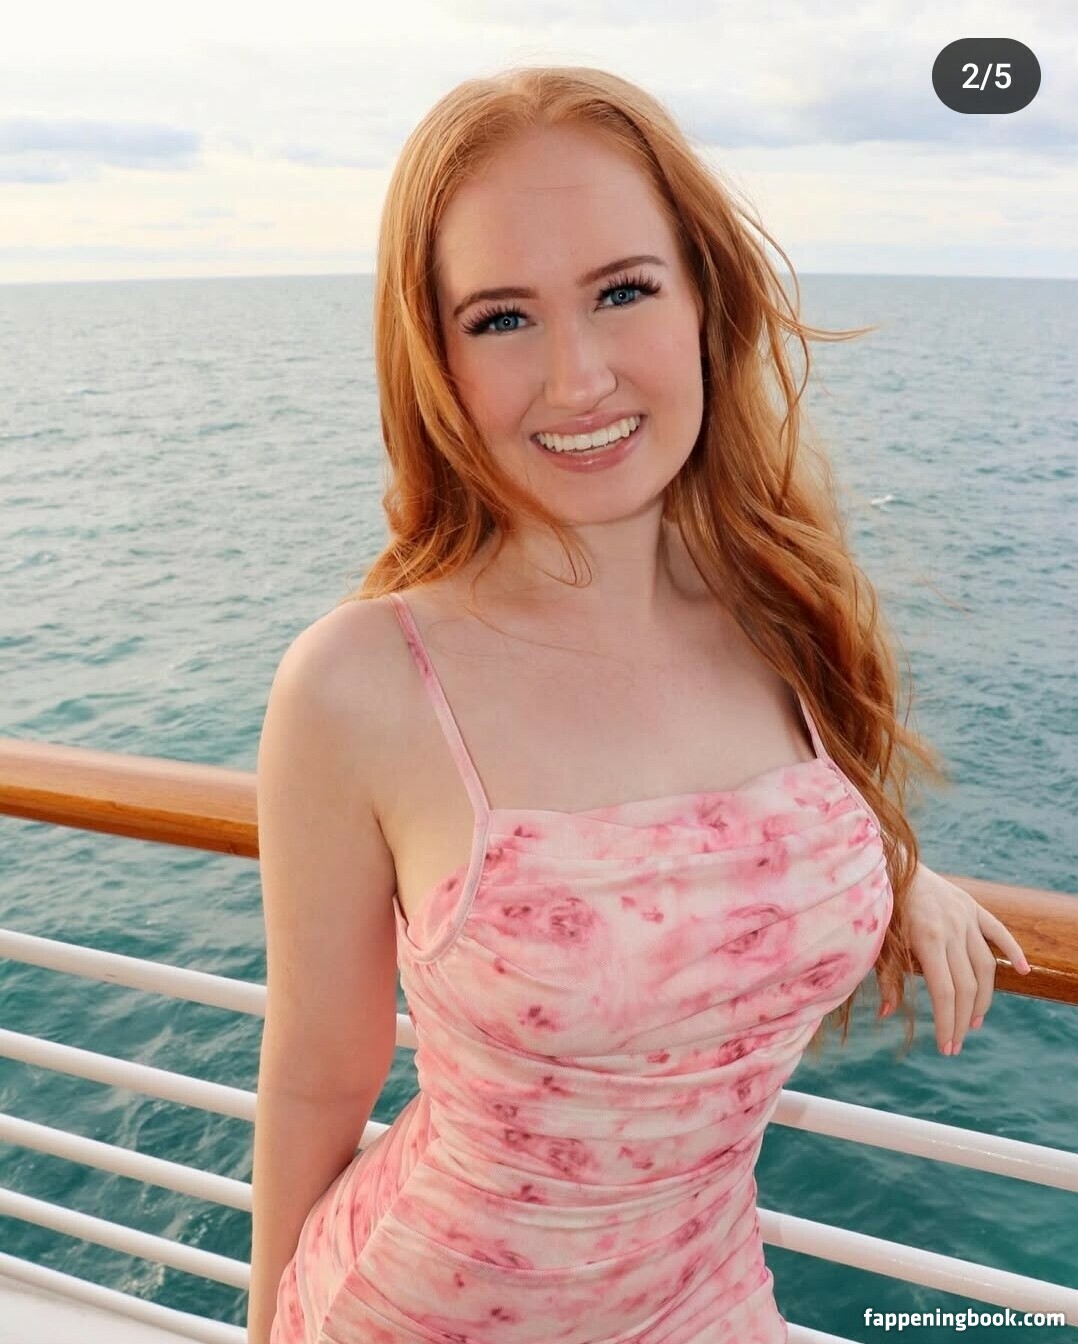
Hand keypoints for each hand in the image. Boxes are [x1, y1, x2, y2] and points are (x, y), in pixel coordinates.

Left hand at [878, 864, 1030, 1054]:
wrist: (889, 862)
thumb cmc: (879, 905)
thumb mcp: (878, 942)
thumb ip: (886, 977)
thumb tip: (885, 1014)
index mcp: (927, 938)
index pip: (944, 992)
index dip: (946, 1022)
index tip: (945, 1047)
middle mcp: (952, 928)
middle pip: (967, 984)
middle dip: (962, 1019)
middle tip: (956, 1043)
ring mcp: (966, 916)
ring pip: (985, 965)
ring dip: (983, 997)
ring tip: (974, 1021)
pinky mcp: (972, 906)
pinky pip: (998, 931)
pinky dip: (1013, 951)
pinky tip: (1024, 971)